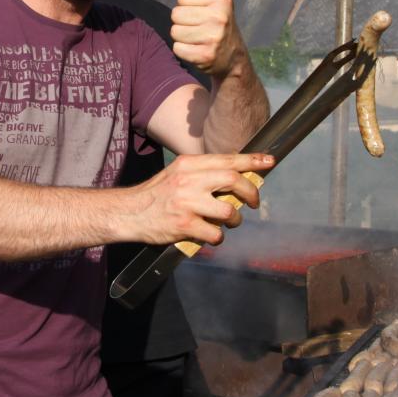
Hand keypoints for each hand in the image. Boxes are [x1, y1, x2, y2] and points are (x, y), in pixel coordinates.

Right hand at [126, 153, 271, 245]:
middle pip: (234, 181)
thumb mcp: (177, 173)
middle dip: (251, 192)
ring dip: (235, 219)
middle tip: (254, 202)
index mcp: (188, 164)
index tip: (269, 161)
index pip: (227, 159)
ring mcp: (186, 203)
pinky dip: (218, 237)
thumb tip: (236, 178)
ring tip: (229, 222)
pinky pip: (215, 233)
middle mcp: (189, 180)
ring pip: (228, 210)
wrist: (128, 212)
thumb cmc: (157, 194)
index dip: (252, 161)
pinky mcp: (184, 225)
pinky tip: (211, 236)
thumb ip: (203, 173)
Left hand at [171, 0, 244, 78]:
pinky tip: (197, 50)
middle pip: (176, 14)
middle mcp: (220, 17)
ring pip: (175, 32)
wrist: (232, 57)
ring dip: (182, 37)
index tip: (201, 12)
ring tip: (198, 38)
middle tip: (200, 27)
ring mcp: (213, 38)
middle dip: (183, 22)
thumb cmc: (220, 19)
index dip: (187, 5)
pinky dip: (184, 51)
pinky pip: (177, 48)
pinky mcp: (205, 56)